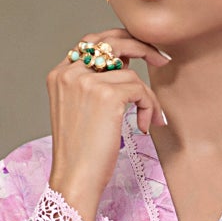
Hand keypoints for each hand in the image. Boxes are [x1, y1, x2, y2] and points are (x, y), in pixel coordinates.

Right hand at [47, 33, 169, 220]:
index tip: (139, 53)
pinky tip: (143, 126)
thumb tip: (125, 63)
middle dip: (141, 46)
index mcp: (60, 74)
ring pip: (131, 73)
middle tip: (161, 59)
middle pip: (111, 41)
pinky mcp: (107, 95)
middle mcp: (70, 72)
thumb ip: (94, 84)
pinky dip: (149, 107)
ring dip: (146, 97)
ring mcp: (87, 81)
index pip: (91, 42)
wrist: (75, 179)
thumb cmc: (81, 153)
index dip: (119, 43)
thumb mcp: (79, 110)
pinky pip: (140, 90)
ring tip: (148, 118)